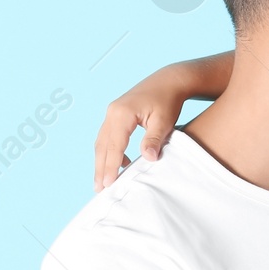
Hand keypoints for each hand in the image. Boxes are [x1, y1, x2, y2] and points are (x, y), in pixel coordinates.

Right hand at [93, 70, 186, 189]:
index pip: (114, 145)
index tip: (109, 184)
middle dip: (100, 167)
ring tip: (102, 181)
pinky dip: (110, 151)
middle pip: (102, 145)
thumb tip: (148, 159)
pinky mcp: (116, 113)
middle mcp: (112, 112)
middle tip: (99, 188)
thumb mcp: (164, 121)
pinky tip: (120, 163)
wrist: (169, 80)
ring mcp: (112, 112)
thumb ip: (154, 140)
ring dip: (102, 160)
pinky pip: (108, 136)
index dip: (111, 166)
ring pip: (103, 141)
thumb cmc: (168, 100)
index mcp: (122, 114)